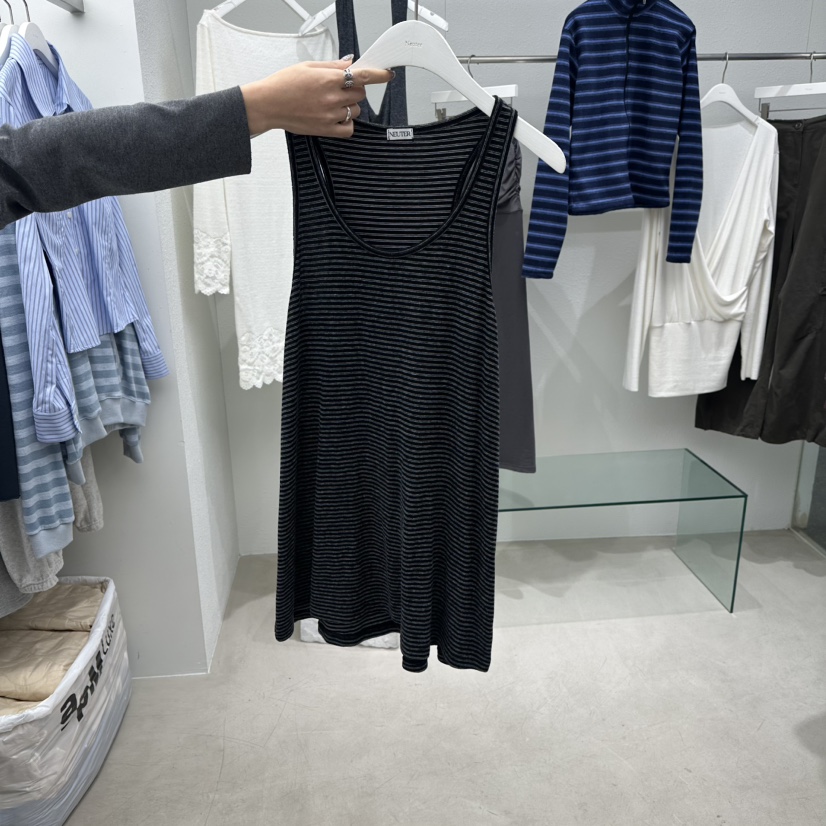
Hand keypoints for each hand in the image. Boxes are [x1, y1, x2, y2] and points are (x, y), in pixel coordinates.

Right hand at [241, 57, 393, 137]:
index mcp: (328, 79)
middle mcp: (331, 97)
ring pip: (356, 110)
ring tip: (332, 102)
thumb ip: (332, 65)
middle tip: (341, 88)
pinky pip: (349, 129)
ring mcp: (330, 115)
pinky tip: (338, 117)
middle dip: (355, 88)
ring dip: (350, 105)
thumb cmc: (283, 84)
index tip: (387, 74)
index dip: (378, 75)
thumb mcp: (308, 66)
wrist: (268, 104)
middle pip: (360, 93)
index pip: (362, 76)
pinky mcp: (326, 130)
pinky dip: (348, 123)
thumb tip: (350, 63)